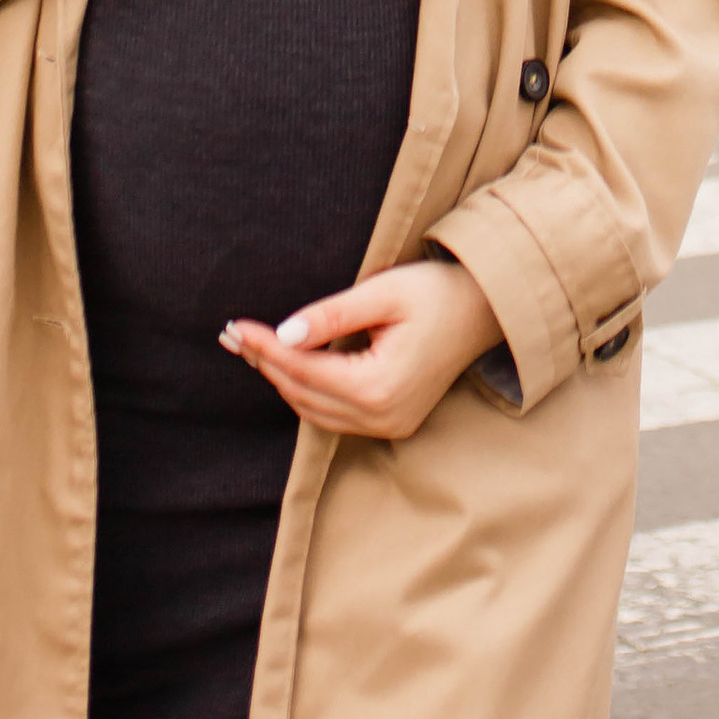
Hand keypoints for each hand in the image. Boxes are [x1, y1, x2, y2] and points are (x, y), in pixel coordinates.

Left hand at [226, 257, 500, 442]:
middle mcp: (381, 417)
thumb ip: (331, 316)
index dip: (264, 348)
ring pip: (314, 410)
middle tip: (232, 335)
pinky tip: (291, 365)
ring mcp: (388, 425)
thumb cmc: (437, 292)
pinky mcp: (392, 422)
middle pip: (303, 394)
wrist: (486, 310)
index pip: (303, 369)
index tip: (235, 327)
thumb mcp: (383, 293)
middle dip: (266, 364)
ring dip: (283, 379)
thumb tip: (283, 333)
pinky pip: (334, 414)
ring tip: (252, 347)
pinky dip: (308, 390)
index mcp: (378, 387)